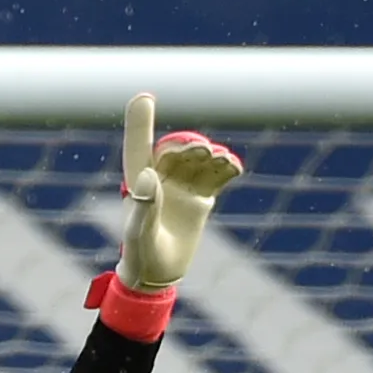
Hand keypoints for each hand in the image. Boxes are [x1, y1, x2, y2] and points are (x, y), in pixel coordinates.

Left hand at [117, 91, 242, 293]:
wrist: (158, 275)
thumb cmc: (141, 257)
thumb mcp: (139, 236)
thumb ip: (144, 207)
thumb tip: (148, 175)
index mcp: (140, 185)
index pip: (139, 149)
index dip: (140, 124)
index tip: (143, 97)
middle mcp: (161, 180)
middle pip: (177, 151)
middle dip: (190, 147)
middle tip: (203, 152)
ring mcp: (182, 188)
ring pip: (199, 161)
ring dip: (211, 155)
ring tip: (221, 160)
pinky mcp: (201, 198)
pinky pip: (217, 176)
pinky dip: (226, 169)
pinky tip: (233, 168)